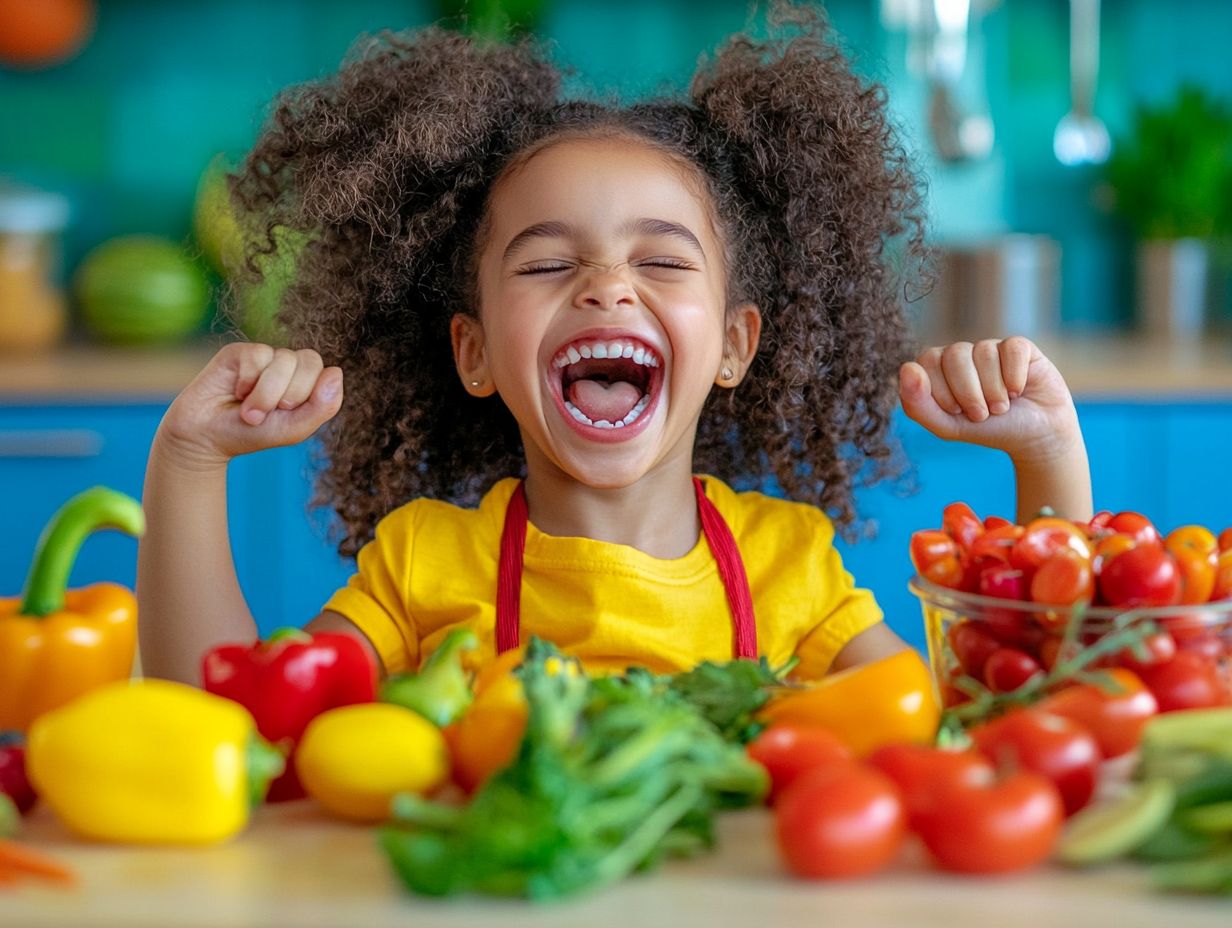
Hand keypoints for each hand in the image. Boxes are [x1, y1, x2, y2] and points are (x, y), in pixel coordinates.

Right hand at [157, 343, 343, 468]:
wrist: (206, 437)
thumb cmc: (252, 434)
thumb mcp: (294, 429)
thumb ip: (323, 406)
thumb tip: (336, 372)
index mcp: (306, 383)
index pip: (327, 373)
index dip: (308, 396)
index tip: (287, 414)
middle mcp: (288, 366)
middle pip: (310, 361)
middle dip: (290, 395)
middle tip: (267, 414)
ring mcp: (265, 357)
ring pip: (284, 359)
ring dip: (266, 394)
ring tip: (249, 411)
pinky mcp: (240, 351)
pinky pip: (257, 356)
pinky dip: (248, 382)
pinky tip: (236, 393)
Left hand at [898, 337, 1079, 465]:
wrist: (1035, 436)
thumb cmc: (988, 430)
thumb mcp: (947, 427)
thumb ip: (918, 405)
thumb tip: (907, 368)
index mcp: (938, 370)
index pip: (927, 363)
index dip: (942, 391)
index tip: (957, 413)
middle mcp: (962, 355)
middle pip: (954, 355)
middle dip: (969, 392)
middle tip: (981, 414)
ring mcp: (990, 348)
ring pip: (984, 352)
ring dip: (994, 390)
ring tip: (1002, 407)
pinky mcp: (1019, 348)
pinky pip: (1011, 349)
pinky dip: (1015, 376)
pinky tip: (1019, 390)